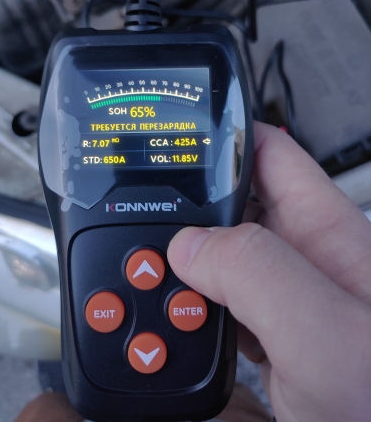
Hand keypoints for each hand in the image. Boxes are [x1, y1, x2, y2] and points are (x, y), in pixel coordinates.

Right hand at [167, 122, 370, 421]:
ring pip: (220, 258)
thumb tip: (189, 245)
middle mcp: (305, 260)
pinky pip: (220, 304)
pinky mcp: (274, 340)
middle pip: (233, 205)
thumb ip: (258, 274)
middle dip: (187, 201)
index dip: (224, 133)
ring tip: (147, 264)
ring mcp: (287, 302)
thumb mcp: (329, 334)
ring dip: (181, 259)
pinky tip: (172, 312)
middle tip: (141, 209)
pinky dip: (190, 303)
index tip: (176, 130)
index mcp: (327, 233)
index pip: (269, 153)